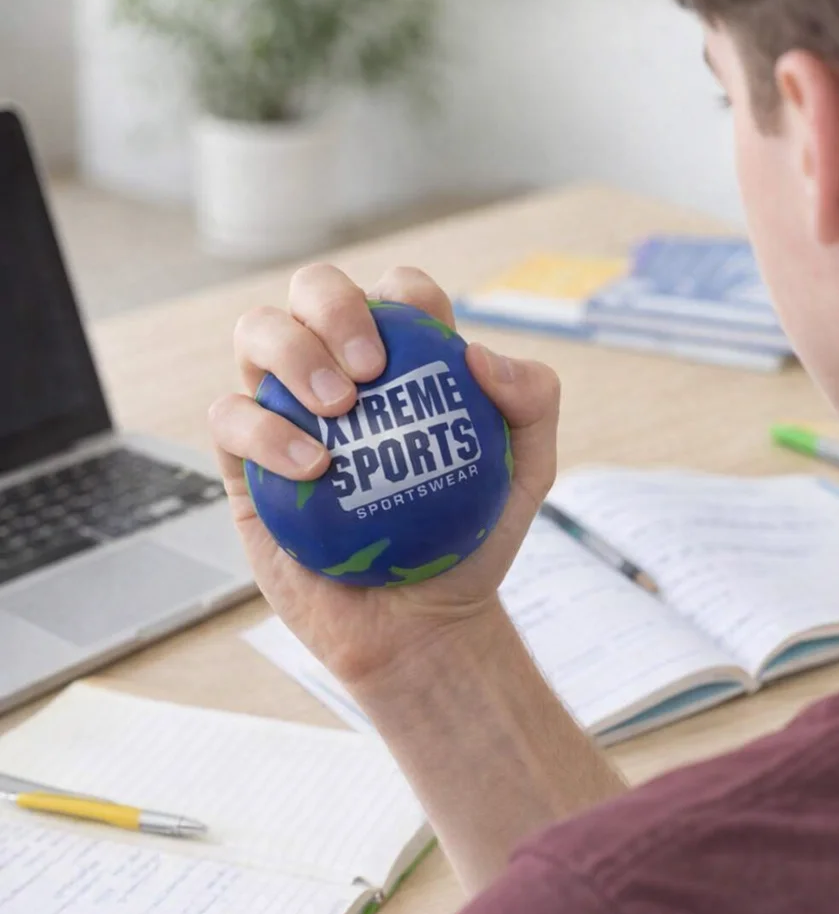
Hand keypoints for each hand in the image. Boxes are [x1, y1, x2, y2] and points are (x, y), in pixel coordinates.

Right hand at [208, 264, 559, 683]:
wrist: (420, 624)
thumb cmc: (469, 541)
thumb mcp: (528, 473)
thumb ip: (533, 402)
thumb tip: (479, 351)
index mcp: (402, 362)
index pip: (396, 295)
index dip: (405, 292)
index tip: (428, 339)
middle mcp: (338, 373)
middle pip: (312, 290)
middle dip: (331, 303)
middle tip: (368, 370)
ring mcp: (285, 410)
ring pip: (257, 334)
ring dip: (291, 352)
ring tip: (336, 409)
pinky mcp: (245, 461)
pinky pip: (229, 417)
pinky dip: (262, 428)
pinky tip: (311, 467)